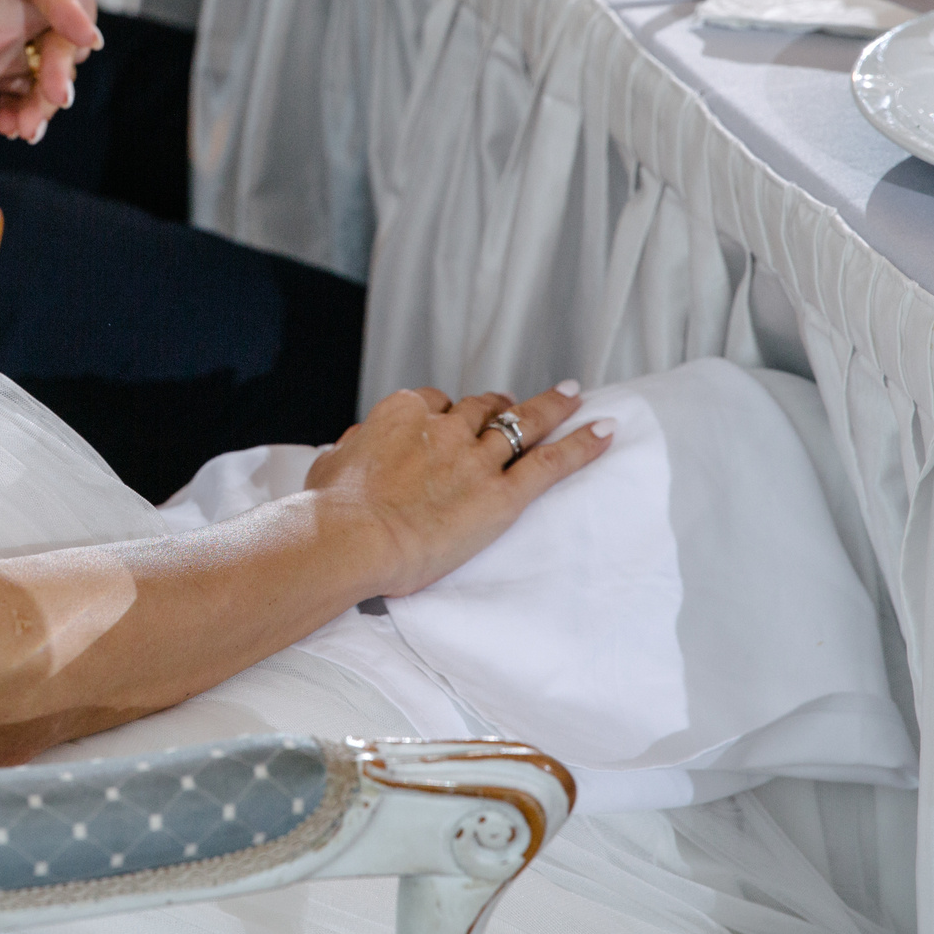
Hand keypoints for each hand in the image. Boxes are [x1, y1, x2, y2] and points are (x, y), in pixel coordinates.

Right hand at [304, 383, 609, 598]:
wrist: (349, 537)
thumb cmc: (330, 509)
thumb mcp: (332, 463)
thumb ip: (354, 448)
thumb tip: (357, 444)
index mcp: (402, 415)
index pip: (434, 403)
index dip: (448, 412)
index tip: (453, 420)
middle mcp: (444, 428)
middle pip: (481, 408)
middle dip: (500, 405)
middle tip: (515, 406)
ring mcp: (476, 459)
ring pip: (522, 423)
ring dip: (551, 407)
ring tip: (573, 396)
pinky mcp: (501, 494)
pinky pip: (550, 463)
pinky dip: (581, 444)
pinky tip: (603, 431)